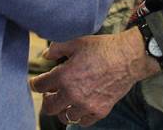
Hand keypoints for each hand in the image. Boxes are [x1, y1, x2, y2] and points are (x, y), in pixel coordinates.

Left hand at [31, 29, 158, 125]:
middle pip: (49, 107)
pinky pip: (83, 122)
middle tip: (49, 93)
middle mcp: (72, 94)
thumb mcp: (76, 42)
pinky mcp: (99, 111)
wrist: (127, 58)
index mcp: (64, 76)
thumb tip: (45, 55)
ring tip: (65, 100)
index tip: (36, 82)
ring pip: (65, 117)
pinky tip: (79, 107)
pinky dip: (79, 116)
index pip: (39, 86)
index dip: (35, 83)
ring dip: (62, 108)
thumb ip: (56, 48)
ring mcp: (86, 105)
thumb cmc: (102, 48)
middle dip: (46, 99)